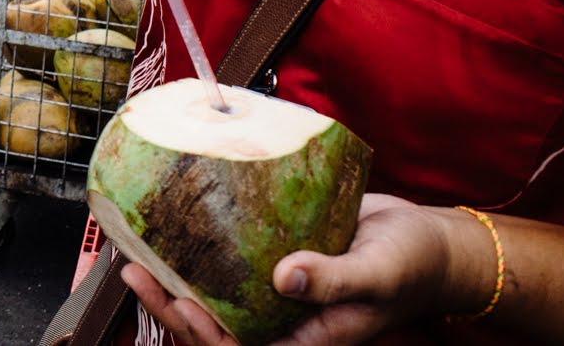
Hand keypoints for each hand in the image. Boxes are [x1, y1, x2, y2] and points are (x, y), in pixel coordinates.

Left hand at [120, 195, 453, 345]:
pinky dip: (201, 252)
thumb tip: (285, 278)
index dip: (206, 333)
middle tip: (135, 272)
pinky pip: (230, 263)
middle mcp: (285, 318)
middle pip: (217, 324)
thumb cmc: (413, 265)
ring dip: (176, 279)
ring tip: (135, 253)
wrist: (428, 240)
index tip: (180, 303)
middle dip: (173, 305)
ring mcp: (277, 290)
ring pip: (216, 295)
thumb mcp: (379, 273)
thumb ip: (334, 279)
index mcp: (307, 336)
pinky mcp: (274, 257)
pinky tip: (173, 228)